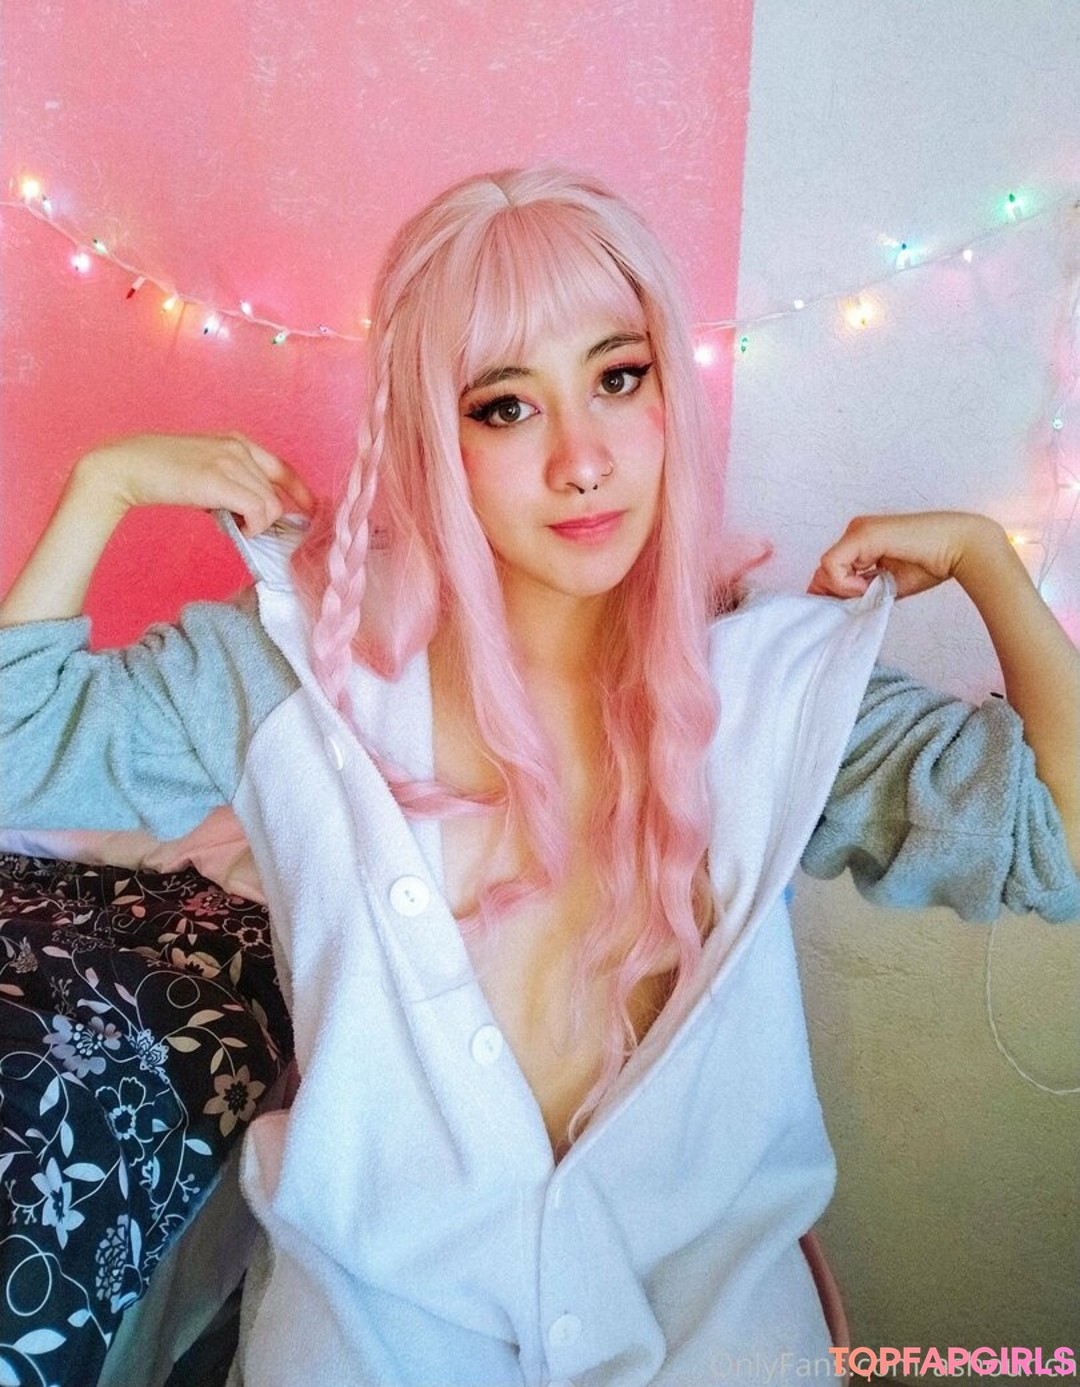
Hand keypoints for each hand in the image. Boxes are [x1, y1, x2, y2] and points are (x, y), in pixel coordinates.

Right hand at [75, 433, 315, 536]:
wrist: (127, 465)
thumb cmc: (162, 471)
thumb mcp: (205, 469)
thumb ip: (231, 483)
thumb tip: (251, 513)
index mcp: (237, 441)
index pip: (283, 468)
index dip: (301, 492)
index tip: (311, 511)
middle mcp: (239, 447)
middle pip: (277, 492)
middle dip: (270, 517)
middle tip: (249, 527)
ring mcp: (230, 461)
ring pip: (270, 504)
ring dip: (257, 523)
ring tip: (235, 525)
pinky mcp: (219, 480)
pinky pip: (257, 511)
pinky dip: (253, 526)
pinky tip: (236, 528)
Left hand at [807, 511, 1006, 599]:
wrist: (959, 548)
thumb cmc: (930, 564)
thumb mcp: (887, 585)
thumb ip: (863, 592)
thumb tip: (838, 606)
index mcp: (861, 541)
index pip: (830, 570)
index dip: (833, 593)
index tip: (850, 606)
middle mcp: (856, 531)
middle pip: (823, 570)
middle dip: (836, 593)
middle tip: (863, 599)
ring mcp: (858, 530)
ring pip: (826, 569)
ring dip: (845, 588)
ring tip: (873, 588)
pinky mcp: (862, 534)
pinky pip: (832, 565)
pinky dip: (847, 582)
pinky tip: (870, 583)